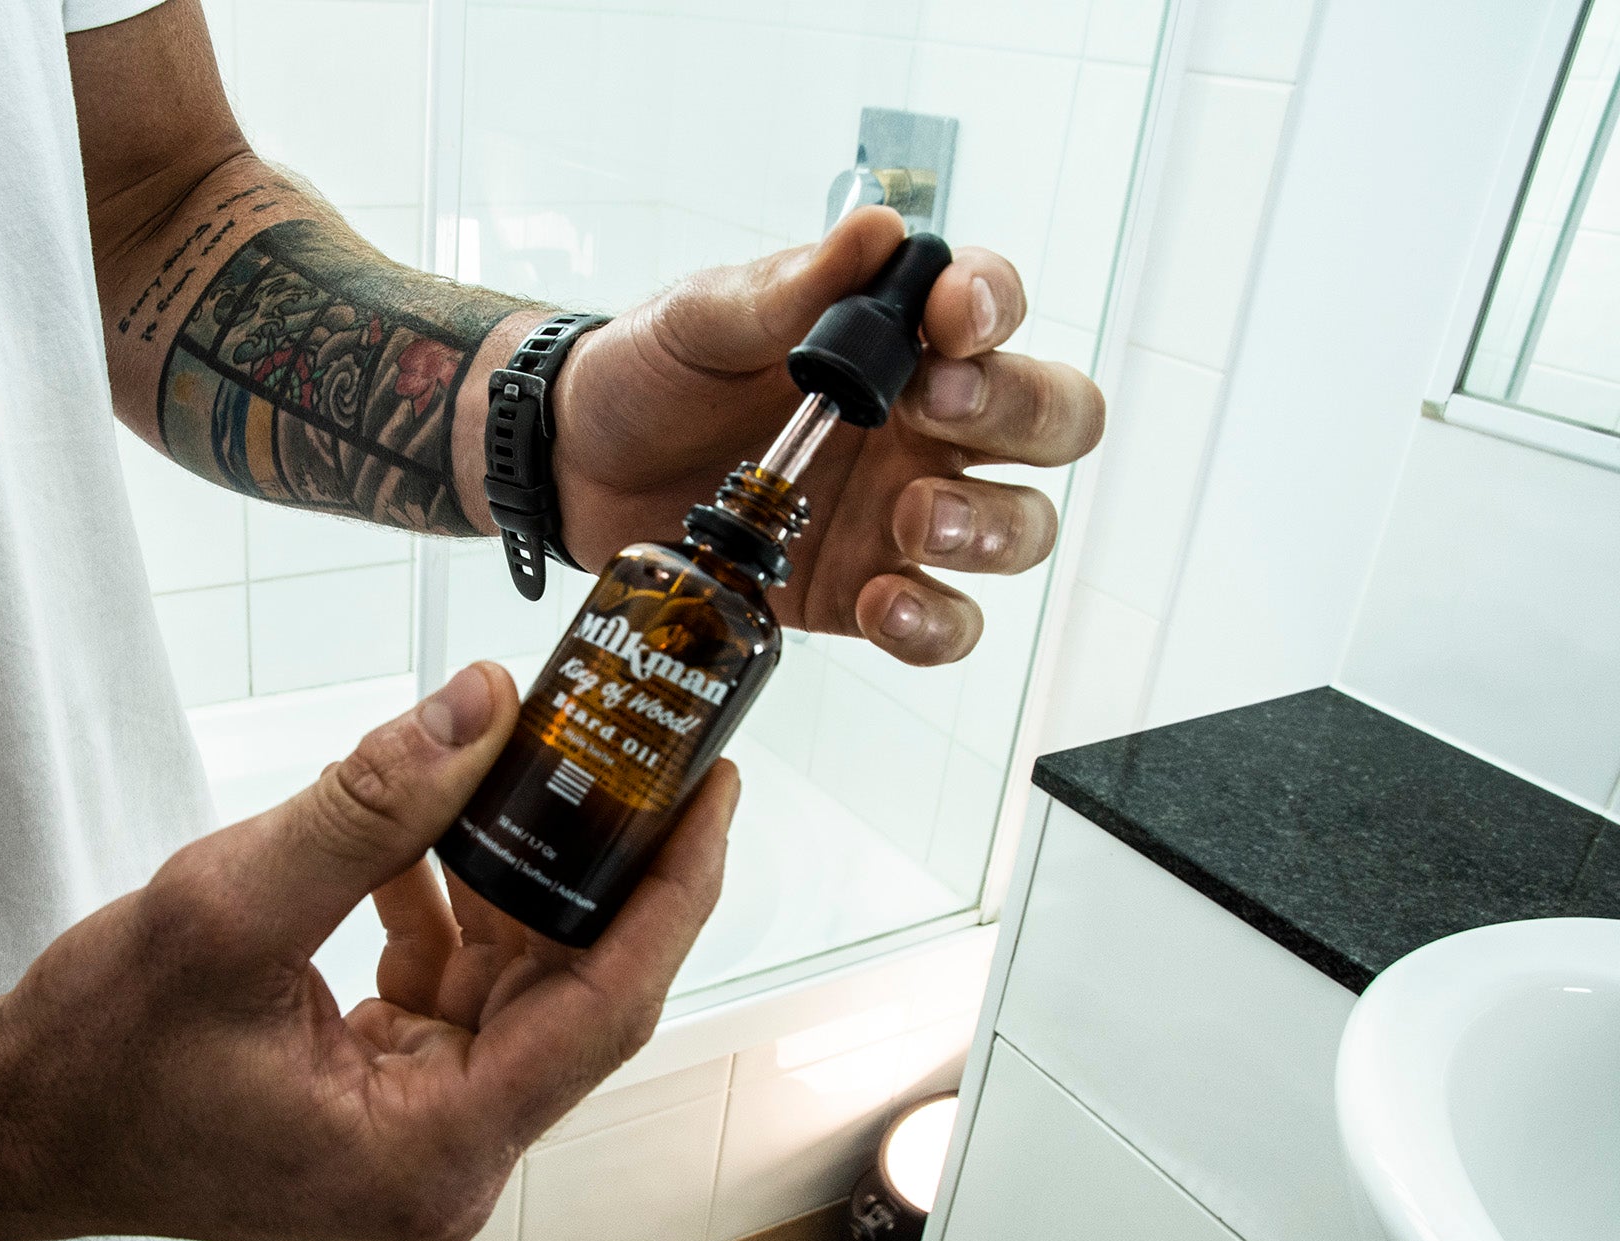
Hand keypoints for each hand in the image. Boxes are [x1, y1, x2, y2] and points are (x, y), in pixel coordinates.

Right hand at [0, 663, 738, 1240]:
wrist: (10, 1127)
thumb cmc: (94, 1057)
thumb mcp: (226, 909)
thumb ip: (365, 807)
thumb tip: (482, 704)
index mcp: (433, 1148)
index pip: (607, 1007)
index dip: (673, 889)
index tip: (712, 786)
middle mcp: (449, 1154)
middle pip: (573, 987)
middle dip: (595, 860)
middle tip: (624, 740)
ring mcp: (421, 1127)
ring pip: (514, 975)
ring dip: (508, 870)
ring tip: (511, 760)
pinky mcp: (388, 1091)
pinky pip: (453, 980)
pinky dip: (441, 901)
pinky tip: (410, 831)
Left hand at [548, 206, 1102, 665]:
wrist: (576, 465)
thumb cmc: (649, 375)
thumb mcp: (703, 318)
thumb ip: (788, 288)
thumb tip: (876, 230)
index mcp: (894, 341)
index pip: (992, 309)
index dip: (995, 307)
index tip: (952, 319)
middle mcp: (923, 427)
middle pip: (1051, 422)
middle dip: (1020, 416)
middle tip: (933, 413)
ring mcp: (901, 517)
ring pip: (1020, 529)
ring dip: (990, 527)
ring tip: (913, 518)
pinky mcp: (863, 595)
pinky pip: (944, 623)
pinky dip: (934, 622)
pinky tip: (882, 600)